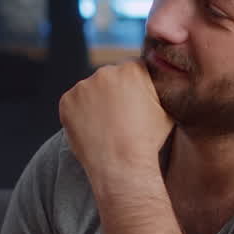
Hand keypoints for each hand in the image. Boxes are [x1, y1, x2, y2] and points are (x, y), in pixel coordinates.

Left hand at [59, 59, 173, 184]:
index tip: (134, 102)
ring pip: (91, 90)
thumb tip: (157, 82)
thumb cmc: (147, 141)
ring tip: (106, 126)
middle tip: (119, 117)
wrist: (121, 166)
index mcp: (132, 69)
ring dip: (96, 102)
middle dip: (114, 92)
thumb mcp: (166, 110)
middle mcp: (105, 72)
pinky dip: (80, 113)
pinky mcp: (67, 101)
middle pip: (110, 77)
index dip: (135, 86)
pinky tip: (92, 129)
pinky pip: (74, 103)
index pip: (133, 68)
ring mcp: (83, 86)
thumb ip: (158, 90)